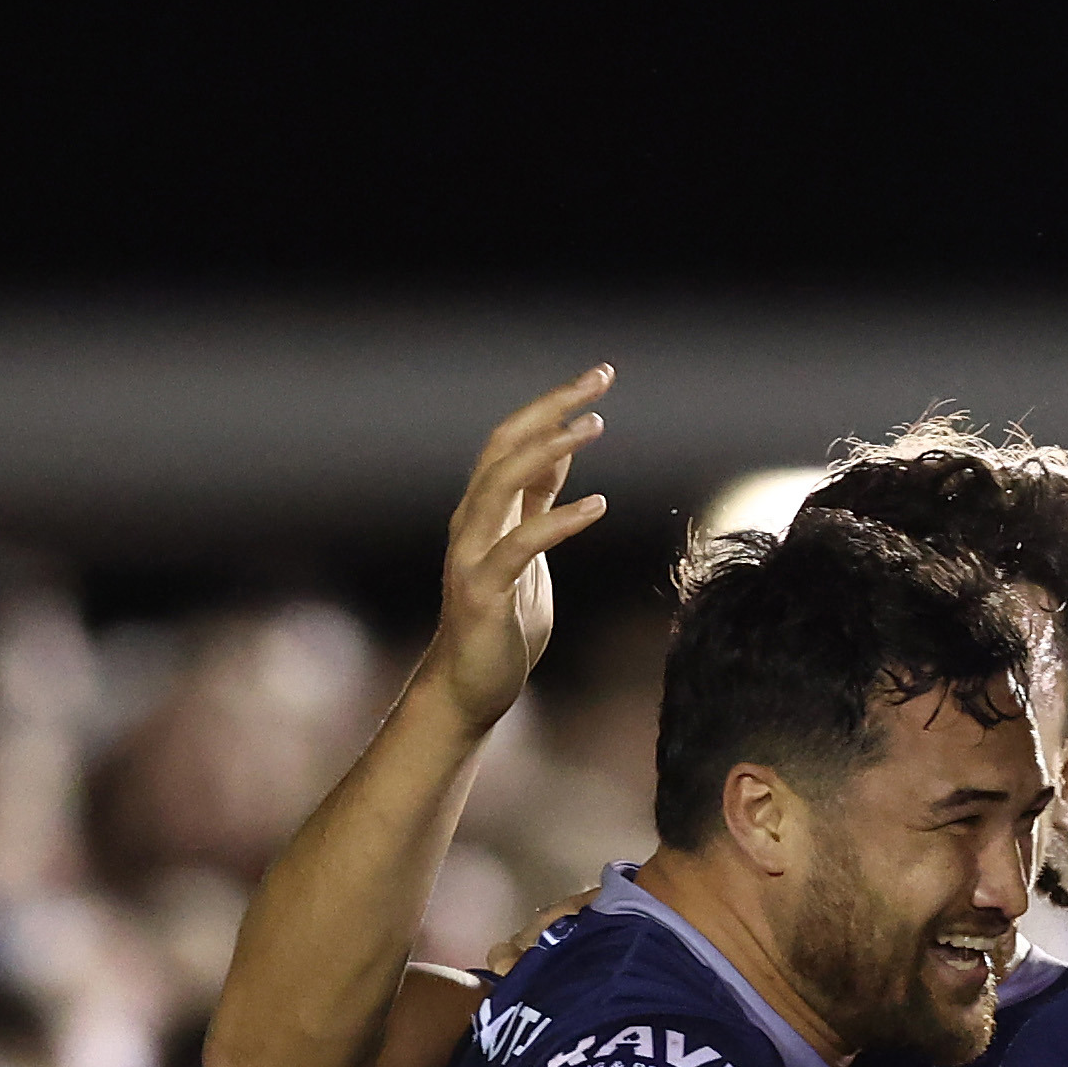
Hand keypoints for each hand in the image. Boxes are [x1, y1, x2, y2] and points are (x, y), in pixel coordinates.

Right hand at [423, 367, 614, 732]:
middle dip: (551, 407)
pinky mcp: (483, 592)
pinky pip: (520, 545)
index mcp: (483, 509)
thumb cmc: (502, 621)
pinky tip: (597, 505)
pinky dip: (558, 521)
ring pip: (502, 482)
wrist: (468, 688)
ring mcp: (472, 554)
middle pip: (504, 445)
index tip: (597, 377)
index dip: (552, 405)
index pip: (513, 440)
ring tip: (593, 426)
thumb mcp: (527, 548)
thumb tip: (560, 450)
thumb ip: (537, 501)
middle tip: (599, 379)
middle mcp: (470, 521)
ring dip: (548, 449)